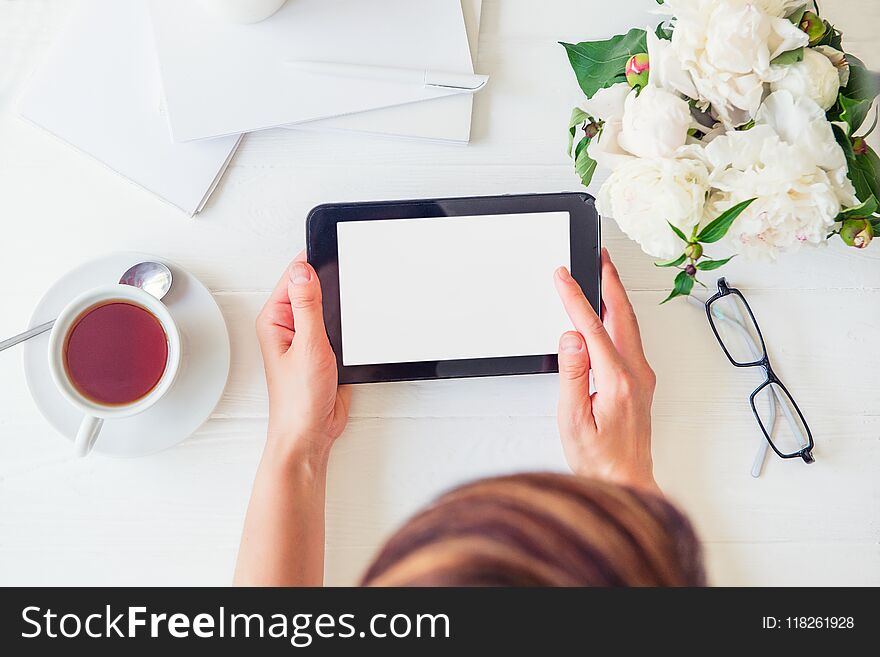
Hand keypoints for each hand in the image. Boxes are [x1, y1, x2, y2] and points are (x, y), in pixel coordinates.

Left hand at [255, 252, 350, 464]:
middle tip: (348, 283)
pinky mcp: (325, 350)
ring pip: (329, 307)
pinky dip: (348, 325)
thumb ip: (307, 305)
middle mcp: (289, 325)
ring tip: (349, 314)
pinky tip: (353, 331)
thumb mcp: (308, 345)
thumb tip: (304, 270)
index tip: (335, 252)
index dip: (314, 263)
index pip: (295, 276)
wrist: (311, 433)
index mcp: (275, 319)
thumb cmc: (298, 399)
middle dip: (331, 284)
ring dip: (341, 308)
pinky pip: (339, 326)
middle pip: (312, 287)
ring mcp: (307, 337)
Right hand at [554, 248, 658, 491]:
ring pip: (629, 324)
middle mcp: (636, 375)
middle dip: (609, 281)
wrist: (626, 481)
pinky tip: (609, 312)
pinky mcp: (641, 383)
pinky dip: (618, 316)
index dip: (574, 298)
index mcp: (618, 381)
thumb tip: (572, 337)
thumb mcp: (573, 419)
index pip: (591, 327)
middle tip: (598, 255)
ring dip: (616, 296)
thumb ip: (573, 375)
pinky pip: (630, 339)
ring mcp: (642, 378)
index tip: (562, 275)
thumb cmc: (598, 459)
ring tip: (603, 273)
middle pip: (622, 315)